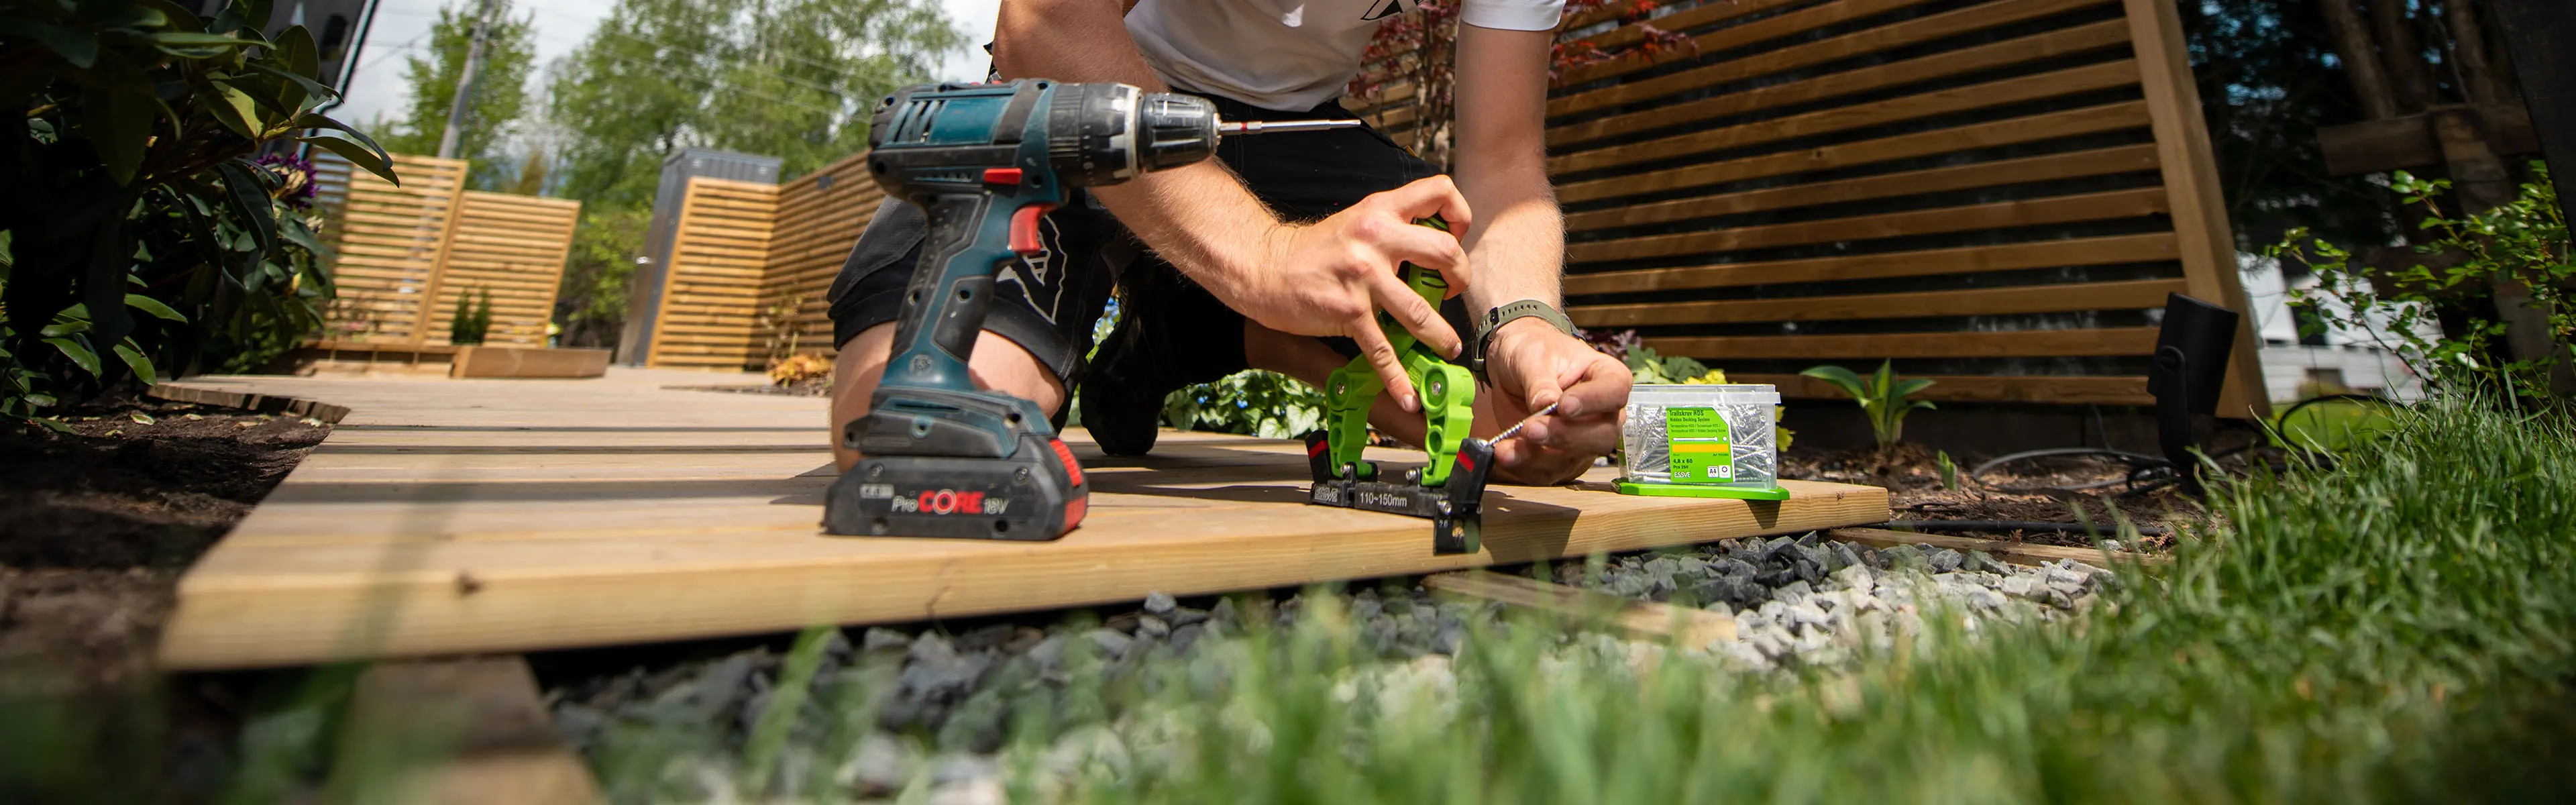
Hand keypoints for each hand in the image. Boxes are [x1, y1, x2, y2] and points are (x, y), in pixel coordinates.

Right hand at [1223, 176, 1473, 411]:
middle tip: (1452, 292)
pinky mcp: (1348, 310)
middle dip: (1460, 278)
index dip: (1459, 216)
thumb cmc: (1314, 250)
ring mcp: (1363, 274)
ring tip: (1449, 348)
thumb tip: (1432, 258)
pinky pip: (1381, 348)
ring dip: (1441, 336)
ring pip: (1420, 310)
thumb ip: (1392, 230)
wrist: (1264, 266)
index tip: (1456, 239)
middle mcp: (1376, 236)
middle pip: (1445, 251)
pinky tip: (1407, 396)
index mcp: (1381, 210)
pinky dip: (1397, 377)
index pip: (1440, 192)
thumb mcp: (1356, 221)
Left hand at [1481, 318, 1629, 484]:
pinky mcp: (1558, 457)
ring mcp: (1583, 440)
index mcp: (1607, 377)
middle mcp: (1603, 413)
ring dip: (1539, 456)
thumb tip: (1545, 404)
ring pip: (1573, 458)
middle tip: (1531, 428)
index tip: (1564, 405)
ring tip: (1508, 447)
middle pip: (1601, 435)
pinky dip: (1524, 466)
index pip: (1615, 392)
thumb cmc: (1531, 349)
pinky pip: (1547, 471)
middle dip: (1564, 435)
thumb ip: (1540, 380)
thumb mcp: (1531, 354)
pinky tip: (1505, 454)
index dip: (1593, 402)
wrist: (1510, 367)